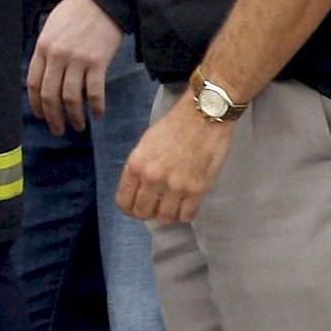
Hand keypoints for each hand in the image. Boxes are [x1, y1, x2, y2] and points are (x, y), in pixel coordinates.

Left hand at [28, 0, 121, 134]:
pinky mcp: (98, 62)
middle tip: (58, 130)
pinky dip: (96, 106)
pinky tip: (99, 114)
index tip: (41, 117)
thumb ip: (46, 51)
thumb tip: (45, 77)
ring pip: (71, 98)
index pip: (34, 84)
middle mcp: (57, 56)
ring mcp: (77, 60)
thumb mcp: (51, 27)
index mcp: (43, 48)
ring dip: (74, 116)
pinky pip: (94, 92)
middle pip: (50, 96)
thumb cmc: (76, 12)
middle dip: (53, 117)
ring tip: (78, 126)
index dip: (36, 104)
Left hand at [116, 98, 238, 224]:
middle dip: (148, 212)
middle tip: (156, 208)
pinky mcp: (198, 189)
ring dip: (168, 214)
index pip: (124, 201)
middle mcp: (153, 178)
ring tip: (173, 205)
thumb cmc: (176, 124)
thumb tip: (139, 190)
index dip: (129, 208)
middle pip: (143, 213)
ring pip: (165, 218)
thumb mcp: (146, 143)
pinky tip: (187, 205)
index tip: (136, 208)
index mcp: (136, 165)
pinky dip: (186, 214)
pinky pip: (188, 216)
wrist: (205, 113)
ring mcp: (176, 186)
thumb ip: (140, 168)